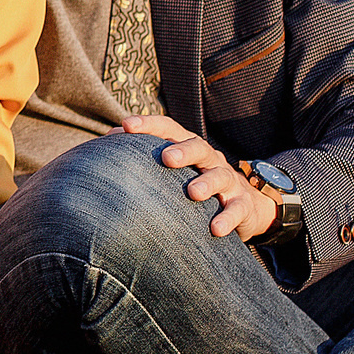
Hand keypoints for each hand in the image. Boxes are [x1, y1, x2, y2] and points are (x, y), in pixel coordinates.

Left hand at [130, 114, 274, 241]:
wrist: (248, 207)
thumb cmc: (197, 183)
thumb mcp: (177, 171)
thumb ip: (145, 160)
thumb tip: (105, 145)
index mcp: (189, 148)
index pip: (169, 128)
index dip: (149, 124)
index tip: (126, 126)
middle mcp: (209, 160)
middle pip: (198, 147)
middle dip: (183, 150)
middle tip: (167, 158)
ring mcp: (229, 181)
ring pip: (220, 176)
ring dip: (207, 183)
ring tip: (193, 193)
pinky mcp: (243, 205)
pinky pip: (237, 209)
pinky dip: (227, 218)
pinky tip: (215, 229)